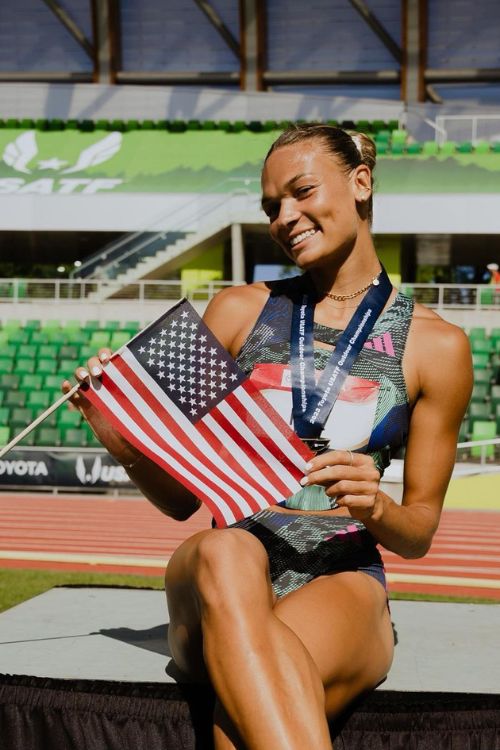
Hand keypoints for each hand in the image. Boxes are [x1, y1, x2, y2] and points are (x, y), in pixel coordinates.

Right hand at [62, 347, 140, 466]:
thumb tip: (161, 373)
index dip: (105, 354)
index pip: (109, 358)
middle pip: (93, 364)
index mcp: (120, 376)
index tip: (108, 360)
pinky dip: (67, 390)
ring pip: (81, 377)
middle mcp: (106, 382)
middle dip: (93, 364)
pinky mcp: (85, 408)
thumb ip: (147, 390)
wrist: (133, 445)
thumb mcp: (148, 404)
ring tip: (84, 378)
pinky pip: (72, 396)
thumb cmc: (145, 423)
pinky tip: (67, 386)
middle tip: (99, 373)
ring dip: (80, 373)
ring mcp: (94, 394)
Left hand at [301, 449, 382, 520]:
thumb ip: (329, 470)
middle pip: (339, 471)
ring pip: (341, 486)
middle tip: (305, 481)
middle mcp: (370, 472)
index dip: (322, 460)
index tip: (307, 467)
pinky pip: (346, 500)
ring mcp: (371, 487)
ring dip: (329, 490)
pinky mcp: (369, 501)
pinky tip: (339, 499)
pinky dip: (338, 500)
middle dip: (319, 476)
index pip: (340, 456)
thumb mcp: (343, 475)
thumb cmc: (353, 485)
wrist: (370, 505)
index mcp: (364, 460)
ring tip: (329, 491)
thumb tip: (309, 469)